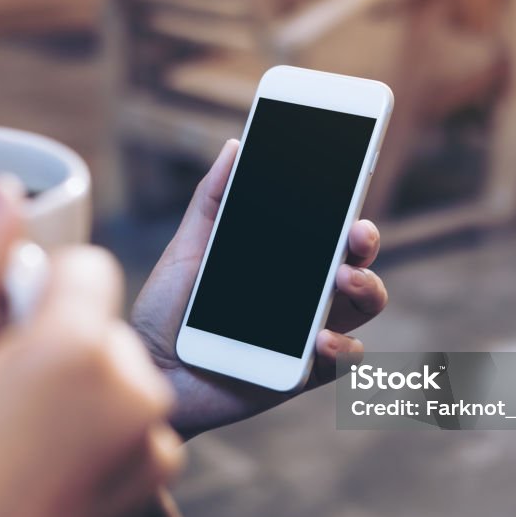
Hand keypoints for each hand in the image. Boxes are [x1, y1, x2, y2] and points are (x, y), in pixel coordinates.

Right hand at [0, 179, 182, 516]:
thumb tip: (6, 192)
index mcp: (78, 345)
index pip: (86, 267)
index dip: (35, 297)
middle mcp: (135, 388)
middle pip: (103, 323)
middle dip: (58, 344)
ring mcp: (152, 440)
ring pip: (119, 373)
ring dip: (81, 391)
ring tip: (17, 446)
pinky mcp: (157, 483)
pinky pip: (136, 423)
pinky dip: (102, 434)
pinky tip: (47, 473)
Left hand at [132, 140, 387, 437]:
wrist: (148, 370)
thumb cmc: (167, 309)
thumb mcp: (189, 247)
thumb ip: (213, 198)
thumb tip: (237, 145)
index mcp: (285, 258)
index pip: (328, 227)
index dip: (348, 203)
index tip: (355, 175)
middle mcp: (304, 291)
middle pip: (356, 260)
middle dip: (365, 242)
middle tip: (357, 232)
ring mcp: (308, 330)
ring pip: (363, 304)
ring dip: (367, 288)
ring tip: (344, 280)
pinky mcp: (304, 371)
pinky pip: (343, 358)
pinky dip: (343, 346)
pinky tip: (320, 338)